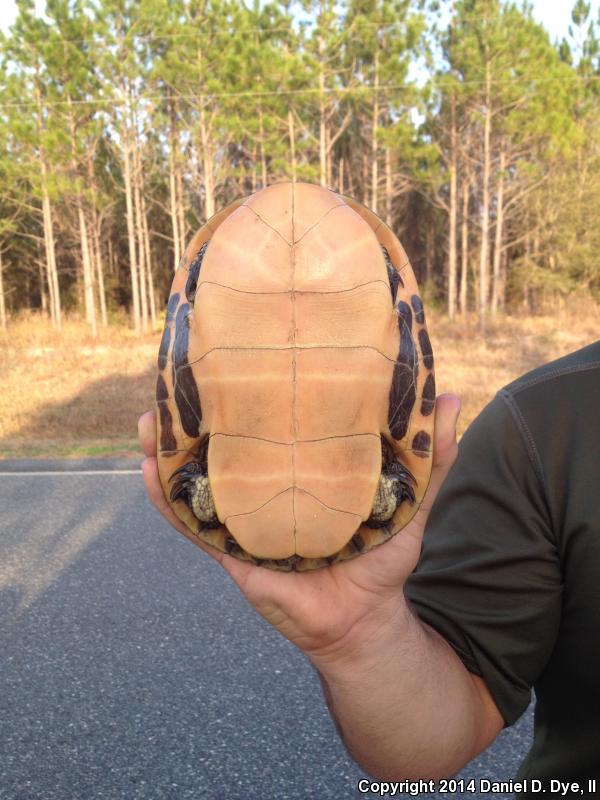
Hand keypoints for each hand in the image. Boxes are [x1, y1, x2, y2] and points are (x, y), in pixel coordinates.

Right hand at [138, 393, 459, 661]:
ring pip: (196, 478)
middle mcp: (267, 487)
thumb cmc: (386, 558)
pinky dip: (165, 500)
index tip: (238, 351)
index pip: (273, 423)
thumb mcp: (414, 501)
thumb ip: (434, 457)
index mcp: (303, 470)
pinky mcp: (231, 551)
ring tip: (150, 420)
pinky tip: (148, 472)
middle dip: (198, 412)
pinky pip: (190, 524)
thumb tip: (453, 399)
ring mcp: (244, 518)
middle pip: (225, 443)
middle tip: (180, 376)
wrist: (364, 621)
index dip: (253, 391)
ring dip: (167, 450)